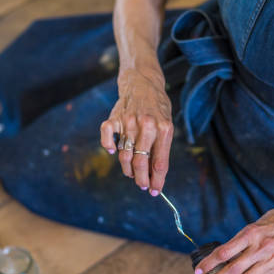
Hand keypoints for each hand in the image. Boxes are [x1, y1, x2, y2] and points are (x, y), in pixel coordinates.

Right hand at [100, 68, 173, 193]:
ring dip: (127, 168)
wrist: (143, 82)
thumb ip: (161, 149)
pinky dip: (109, 147)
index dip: (157, 180)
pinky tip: (114, 151)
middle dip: (141, 179)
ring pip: (125, 155)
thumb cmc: (157, 108)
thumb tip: (155, 176)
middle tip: (141, 185)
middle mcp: (147, 125)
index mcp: (164, 128)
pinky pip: (107, 138)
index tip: (154, 191)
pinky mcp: (115, 117)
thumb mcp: (166, 125)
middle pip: (141, 162)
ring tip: (131, 172)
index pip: (160, 162)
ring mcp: (129, 121)